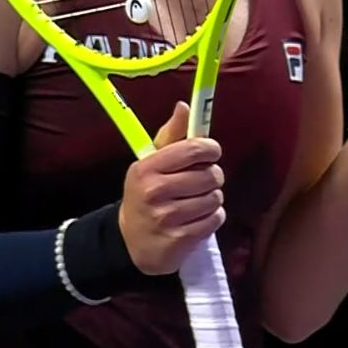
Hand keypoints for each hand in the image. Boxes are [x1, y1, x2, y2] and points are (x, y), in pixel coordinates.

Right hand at [118, 101, 225, 274]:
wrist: (131, 240)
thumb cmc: (146, 193)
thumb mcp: (152, 161)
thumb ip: (172, 134)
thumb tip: (185, 106)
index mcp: (147, 168)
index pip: (194, 149)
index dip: (210, 148)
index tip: (210, 152)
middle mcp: (156, 192)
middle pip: (210, 174)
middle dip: (211, 175)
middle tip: (201, 179)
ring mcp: (168, 218)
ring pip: (216, 197)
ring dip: (211, 197)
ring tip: (196, 200)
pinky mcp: (181, 239)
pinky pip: (216, 218)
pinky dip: (212, 217)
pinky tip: (197, 217)